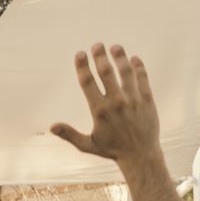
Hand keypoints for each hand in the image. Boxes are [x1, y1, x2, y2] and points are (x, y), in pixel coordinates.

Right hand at [50, 45, 161, 165]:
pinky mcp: (147, 100)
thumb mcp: (87, 145)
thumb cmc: (111, 149)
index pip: (88, 83)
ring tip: (115, 47)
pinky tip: (133, 58)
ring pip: (126, 72)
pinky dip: (138, 67)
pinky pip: (142, 79)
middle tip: (97, 45)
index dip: (83, 67)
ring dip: (120, 57)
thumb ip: (69, 134)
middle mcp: (116, 103)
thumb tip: (52, 127)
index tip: (80, 54)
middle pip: (106, 73)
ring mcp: (133, 100)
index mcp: (99, 111)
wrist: (140, 155)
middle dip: (100, 56)